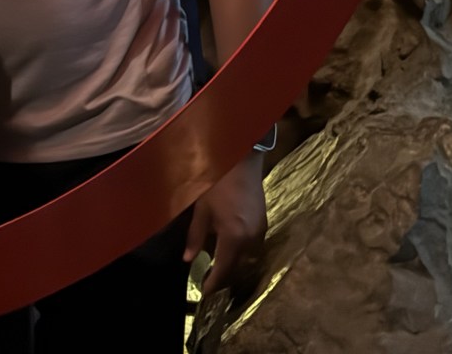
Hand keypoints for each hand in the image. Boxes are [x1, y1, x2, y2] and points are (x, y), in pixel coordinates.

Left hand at [183, 155, 266, 296]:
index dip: (214, 283)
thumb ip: (195, 237)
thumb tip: (188, 260)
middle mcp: (251, 239)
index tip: (204, 292)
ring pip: (246, 257)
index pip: (224, 269)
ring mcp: (260, 231)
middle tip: (209, 279)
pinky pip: (253, 245)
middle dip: (223, 275)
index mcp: (233, 237)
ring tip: (217, 262)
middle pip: (237, 266)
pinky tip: (230, 245)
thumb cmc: (216, 182)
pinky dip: (241, 250)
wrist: (241, 160)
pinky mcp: (264, 223)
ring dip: (233, 262)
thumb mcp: (202, 209)